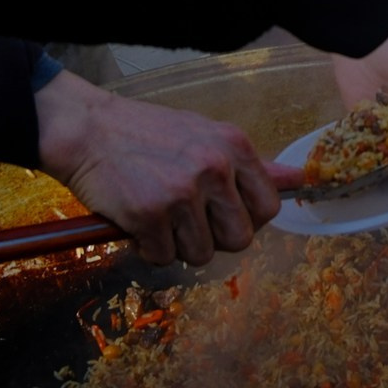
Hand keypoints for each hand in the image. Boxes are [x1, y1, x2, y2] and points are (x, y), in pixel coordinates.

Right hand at [33, 73, 282, 266]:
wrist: (88, 129)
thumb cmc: (148, 134)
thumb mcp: (206, 135)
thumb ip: (250, 165)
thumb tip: (299, 179)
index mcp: (234, 147)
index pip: (269, 208)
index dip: (247, 220)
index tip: (222, 214)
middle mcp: (214, 168)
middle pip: (240, 239)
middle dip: (215, 239)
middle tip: (188, 220)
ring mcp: (182, 193)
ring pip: (201, 254)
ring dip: (179, 246)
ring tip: (160, 217)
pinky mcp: (149, 215)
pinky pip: (163, 258)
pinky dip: (149, 249)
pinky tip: (139, 221)